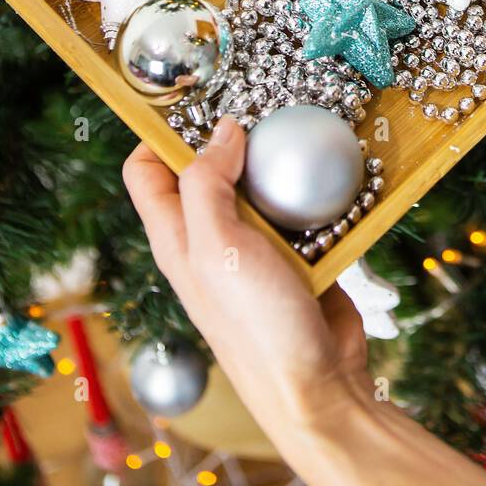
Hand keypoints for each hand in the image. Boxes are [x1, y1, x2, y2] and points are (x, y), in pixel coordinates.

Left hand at [123, 117, 371, 446]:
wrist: (320, 388)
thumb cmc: (257, 327)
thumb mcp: (218, 248)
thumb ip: (207, 185)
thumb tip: (223, 129)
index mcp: (176, 238)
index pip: (145, 170)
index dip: (160, 131)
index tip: (196, 97)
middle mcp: (210, 240)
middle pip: (208, 168)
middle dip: (233, 134)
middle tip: (262, 101)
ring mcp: (256, 248)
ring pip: (262, 185)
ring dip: (282, 160)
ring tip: (305, 122)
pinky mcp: (300, 257)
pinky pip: (305, 210)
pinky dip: (321, 191)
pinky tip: (340, 170)